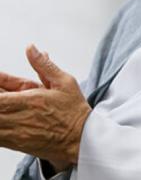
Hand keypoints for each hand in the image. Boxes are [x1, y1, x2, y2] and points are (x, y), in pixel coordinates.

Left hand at [0, 45, 90, 171]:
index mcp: (30, 100)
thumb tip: (31, 48)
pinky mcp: (15, 144)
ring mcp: (15, 133)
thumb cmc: (74, 110)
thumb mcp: (64, 82)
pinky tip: (3, 117)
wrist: (81, 139)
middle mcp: (19, 118)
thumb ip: (43, 65)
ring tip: (3, 103)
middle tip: (2, 91)